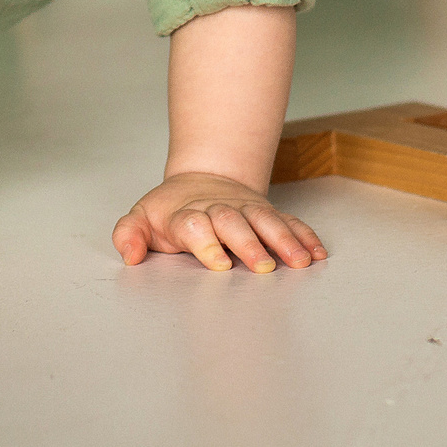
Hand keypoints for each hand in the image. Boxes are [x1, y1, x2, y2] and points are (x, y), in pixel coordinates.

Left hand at [112, 172, 326, 273]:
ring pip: (266, 221)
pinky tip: (317, 253)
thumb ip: (129, 235)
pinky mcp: (266, 213)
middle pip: (233, 222)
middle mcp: (219, 209)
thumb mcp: (141, 218)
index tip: (218, 264)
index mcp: (186, 214)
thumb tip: (130, 255)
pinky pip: (288, 222)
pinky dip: (304, 236)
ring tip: (299, 262)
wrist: (202, 179)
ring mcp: (246, 209)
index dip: (206, 243)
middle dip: (249, 244)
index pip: (194, 225)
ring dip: (284, 240)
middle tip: (262, 268)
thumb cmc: (170, 210)